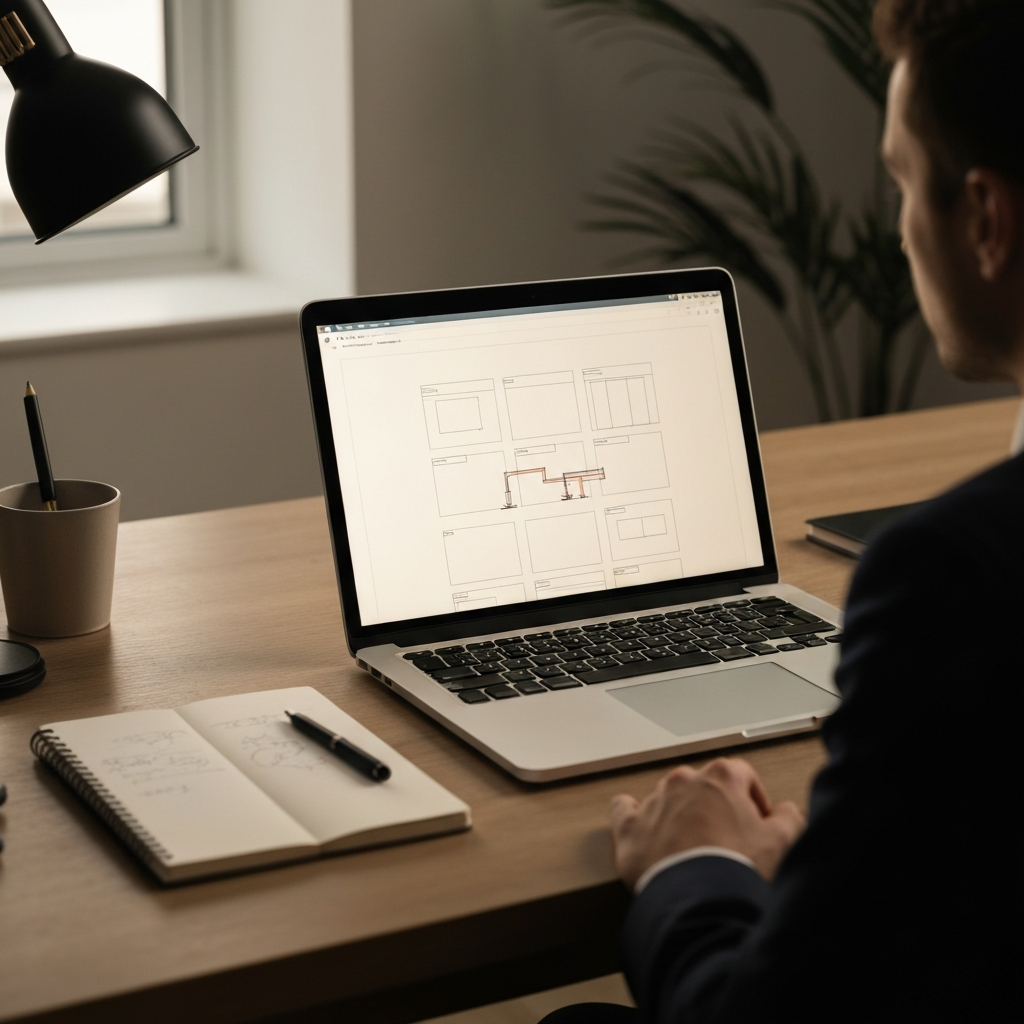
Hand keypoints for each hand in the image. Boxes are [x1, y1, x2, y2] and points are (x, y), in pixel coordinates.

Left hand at [610, 758, 805, 887]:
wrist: (701, 900)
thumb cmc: (738, 868)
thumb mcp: (782, 843)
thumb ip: (789, 818)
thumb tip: (787, 811)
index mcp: (721, 778)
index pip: (741, 774)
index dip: (752, 797)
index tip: (756, 819)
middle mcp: (684, 781)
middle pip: (702, 786)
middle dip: (714, 808)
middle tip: (726, 839)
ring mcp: (654, 801)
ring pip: (667, 798)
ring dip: (680, 816)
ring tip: (692, 848)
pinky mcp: (630, 827)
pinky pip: (625, 810)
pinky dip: (634, 817)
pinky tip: (643, 828)